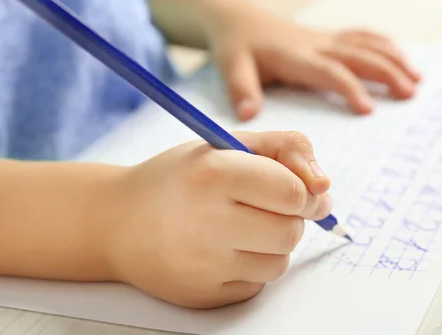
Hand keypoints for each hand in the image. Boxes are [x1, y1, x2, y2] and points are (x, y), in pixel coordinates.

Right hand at [106, 131, 331, 307]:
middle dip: (289, 217)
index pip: (293, 191)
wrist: (117, 221)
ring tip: (238, 227)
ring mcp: (202, 265)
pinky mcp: (202, 295)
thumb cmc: (179, 178)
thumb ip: (284, 148)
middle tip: (263, 206)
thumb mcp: (226, 145)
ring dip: (272, 244)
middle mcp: (206, 221)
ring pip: (279, 262)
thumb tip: (325, 188)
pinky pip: (256, 285)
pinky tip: (221, 250)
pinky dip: (250, 267)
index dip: (305, 190)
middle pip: (291, 231)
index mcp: (213, 174)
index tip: (299, 189)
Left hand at [208, 7, 421, 120]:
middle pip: (358, 56)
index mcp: (296, 56)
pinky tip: (399, 56)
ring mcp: (324, 39)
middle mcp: (316, 45)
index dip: (350, 88)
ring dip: (393, 59)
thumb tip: (249, 116)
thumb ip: (241, 90)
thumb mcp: (231, 67)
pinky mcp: (327, 38)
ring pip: (365, 45)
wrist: (238, 20)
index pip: (330, 72)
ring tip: (417, 79)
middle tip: (410, 93)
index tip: (368, 110)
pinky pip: (360, 37)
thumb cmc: (236, 47)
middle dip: (387, 73)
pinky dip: (383, 45)